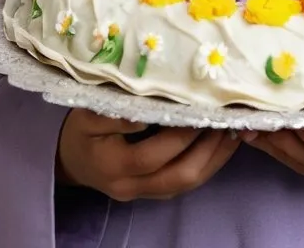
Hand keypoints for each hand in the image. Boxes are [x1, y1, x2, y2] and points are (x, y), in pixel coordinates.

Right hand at [57, 108, 238, 200]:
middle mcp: (131, 186)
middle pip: (179, 176)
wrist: (71, 161)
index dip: (181, 135)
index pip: (154, 155)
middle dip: (207, 148)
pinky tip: (220, 143)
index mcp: (114, 166)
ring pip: (187, 183)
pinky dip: (207, 164)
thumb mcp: (86, 115)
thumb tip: (144, 114)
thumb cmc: (80, 132)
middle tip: (226, 120)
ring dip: (214, 158)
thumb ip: (113, 114)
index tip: (201, 109)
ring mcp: (144, 194)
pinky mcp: (154, 192)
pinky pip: (185, 183)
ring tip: (232, 130)